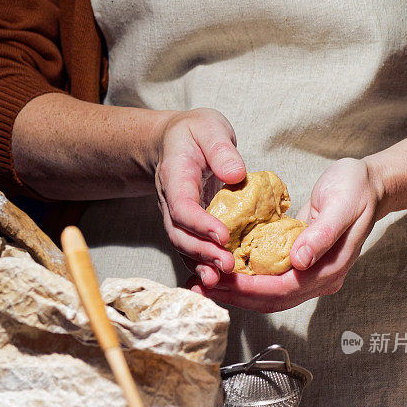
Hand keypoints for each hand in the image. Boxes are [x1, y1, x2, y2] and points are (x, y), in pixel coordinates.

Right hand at [154, 108, 246, 286]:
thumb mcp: (209, 128)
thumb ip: (221, 148)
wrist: (174, 143)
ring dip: (202, 264)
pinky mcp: (188, 227)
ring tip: (224, 277)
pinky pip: (192, 249)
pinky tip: (222, 279)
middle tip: (227, 265)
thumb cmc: (194, 133)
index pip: (182, 206)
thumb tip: (236, 174)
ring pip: (183, 247)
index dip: (200, 224)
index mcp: (175, 176)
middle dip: (202, 253)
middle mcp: (170, 202)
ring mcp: (177, 218)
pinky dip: (204, 265)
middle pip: (179, 235)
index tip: (223, 235)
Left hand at [190, 158, 381, 311]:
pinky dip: (243, 280)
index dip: (250, 289)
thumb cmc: (355, 190)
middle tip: (199, 287)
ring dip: (234, 293)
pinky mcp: (299, 268)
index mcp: (329, 271)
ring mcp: (309, 276)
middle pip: (271, 300)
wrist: (368, 186)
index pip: (283, 290)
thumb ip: (322, 235)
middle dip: (234, 297)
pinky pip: (267, 281)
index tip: (221, 280)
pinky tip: (222, 272)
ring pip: (266, 296)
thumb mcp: (342, 204)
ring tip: (202, 284)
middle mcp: (319, 281)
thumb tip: (299, 262)